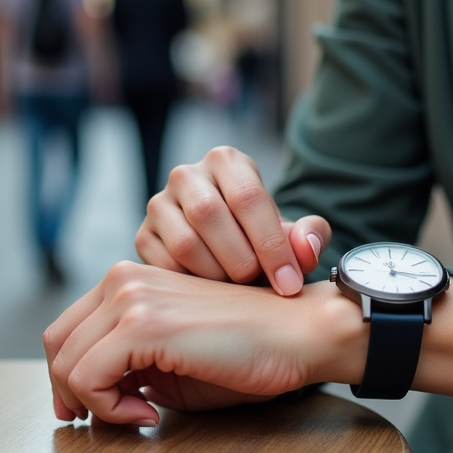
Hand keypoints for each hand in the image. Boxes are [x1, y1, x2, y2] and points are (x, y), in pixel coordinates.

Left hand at [43, 261, 366, 424]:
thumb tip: (88, 392)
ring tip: (140, 413)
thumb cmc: (245, 349)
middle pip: (57, 346)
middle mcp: (121, 280)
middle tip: (109, 419)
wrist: (297, 333)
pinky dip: (110, 408)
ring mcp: (130, 298)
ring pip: (67, 364)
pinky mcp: (143, 324)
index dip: (67, 379)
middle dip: (72, 395)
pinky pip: (89, 377)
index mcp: (126, 281)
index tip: (93, 409)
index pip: (66, 331)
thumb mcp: (170, 356)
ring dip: (96, 405)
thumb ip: (127, 364)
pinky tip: (149, 412)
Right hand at [135, 146, 331, 294]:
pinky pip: (164, 267)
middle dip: (241, 260)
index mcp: (227, 161)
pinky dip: (192, 287)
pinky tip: (211, 290)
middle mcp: (187, 174)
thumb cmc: (261, 236)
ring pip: (184, 243)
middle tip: (257, 283)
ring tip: (236, 287)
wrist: (227, 245)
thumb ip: (309, 236)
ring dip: (216, 275)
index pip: (247, 197)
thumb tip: (306, 248)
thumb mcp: (291, 233)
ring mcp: (159, 204)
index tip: (289, 283)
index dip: (271, 244)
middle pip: (209, 215)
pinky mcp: (143, 235)